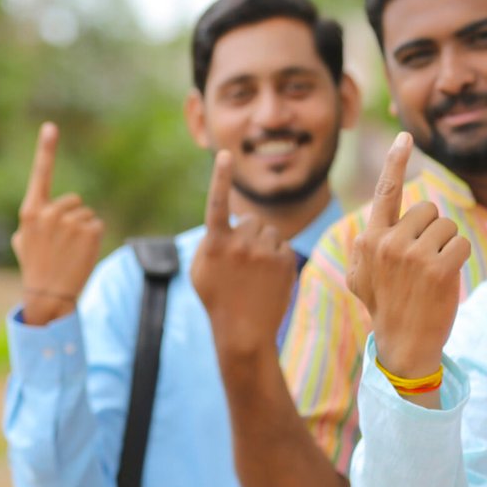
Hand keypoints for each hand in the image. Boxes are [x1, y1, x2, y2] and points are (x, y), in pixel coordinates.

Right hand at [11, 123, 102, 325]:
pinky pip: (97, 224)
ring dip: (83, 229)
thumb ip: (33, 220)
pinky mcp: (90, 230)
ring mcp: (70, 221)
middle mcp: (49, 212)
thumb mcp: (23, 240)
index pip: (40, 175)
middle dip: (72, 217)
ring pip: (87, 214)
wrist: (49, 293)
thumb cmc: (35, 266)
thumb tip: (41, 211)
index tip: (50, 127)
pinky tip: (80, 253)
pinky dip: (93, 238)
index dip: (46, 149)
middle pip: (74, 201)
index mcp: (30, 211)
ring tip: (69, 250)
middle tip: (62, 242)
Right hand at [190, 150, 298, 356]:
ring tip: (256, 273)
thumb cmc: (217, 299)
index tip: (225, 154)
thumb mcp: (201, 269)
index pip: (217, 203)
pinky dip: (278, 260)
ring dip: (265, 246)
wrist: (243, 331)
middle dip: (251, 235)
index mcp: (216, 243)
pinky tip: (269, 280)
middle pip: (253, 221)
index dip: (220, 177)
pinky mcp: (285, 261)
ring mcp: (265, 253)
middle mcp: (240, 244)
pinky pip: (284, 248)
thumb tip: (227, 222)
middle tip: (243, 262)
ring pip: (271, 233)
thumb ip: (211, 241)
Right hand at [347, 132, 470, 378]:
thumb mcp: (362, 276)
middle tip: (424, 261)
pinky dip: (460, 258)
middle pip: (428, 210)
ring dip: (448, 245)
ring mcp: (412, 255)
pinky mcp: (437, 269)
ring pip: (447, 227)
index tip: (405, 136)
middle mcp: (387, 242)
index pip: (385, 191)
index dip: (395, 161)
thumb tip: (369, 225)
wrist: (404, 345)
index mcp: (369, 238)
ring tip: (433, 272)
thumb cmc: (387, 308)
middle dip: (433, 230)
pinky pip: (461, 244)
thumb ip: (367, 246)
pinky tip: (447, 278)